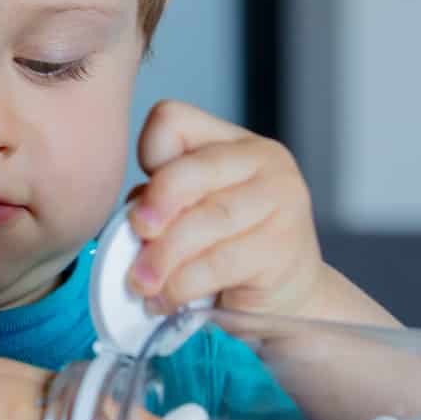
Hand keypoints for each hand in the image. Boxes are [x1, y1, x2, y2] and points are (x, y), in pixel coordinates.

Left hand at [123, 99, 388, 323]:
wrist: (289, 298)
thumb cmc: (231, 251)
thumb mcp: (192, 214)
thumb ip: (162, 204)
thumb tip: (131, 220)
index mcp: (232, 141)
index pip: (173, 120)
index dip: (148, 156)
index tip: (143, 197)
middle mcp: (263, 159)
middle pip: (189, 169)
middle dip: (155, 207)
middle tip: (136, 236)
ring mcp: (281, 199)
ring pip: (205, 220)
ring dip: (162, 257)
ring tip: (141, 284)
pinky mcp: (283, 246)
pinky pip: (218, 263)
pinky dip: (182, 285)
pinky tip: (166, 299)